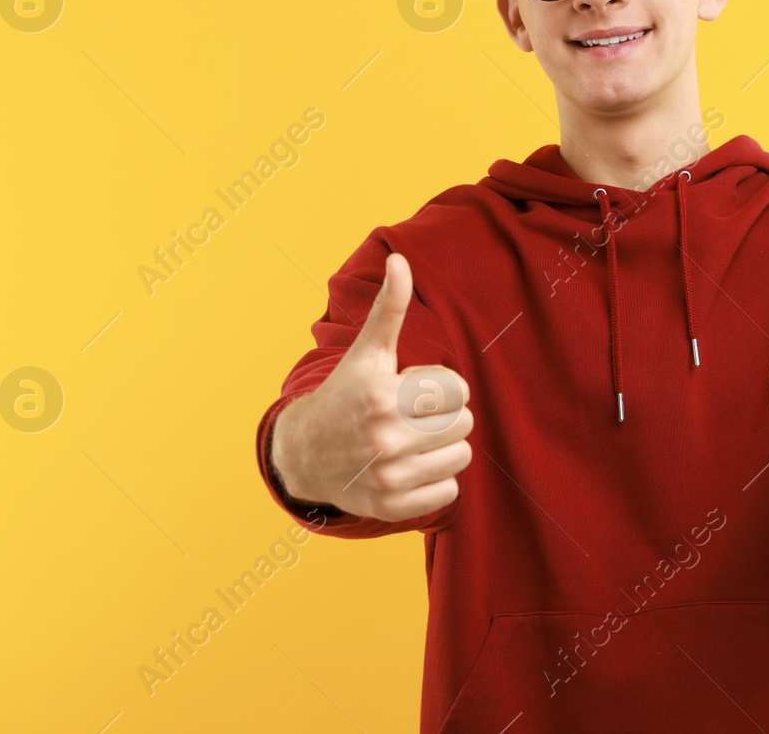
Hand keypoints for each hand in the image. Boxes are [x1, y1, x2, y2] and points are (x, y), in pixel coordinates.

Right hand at [272, 252, 473, 520]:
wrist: (305, 454)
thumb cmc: (345, 395)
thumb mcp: (368, 352)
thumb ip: (390, 308)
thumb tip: (400, 260)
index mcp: (383, 397)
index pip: (459, 391)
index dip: (442, 388)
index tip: (415, 391)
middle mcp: (385, 439)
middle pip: (464, 423)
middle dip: (444, 416)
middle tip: (414, 417)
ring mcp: (389, 477)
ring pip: (461, 457)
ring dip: (443, 448)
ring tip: (413, 441)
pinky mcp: (393, 507)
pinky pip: (449, 492)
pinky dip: (436, 480)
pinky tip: (409, 467)